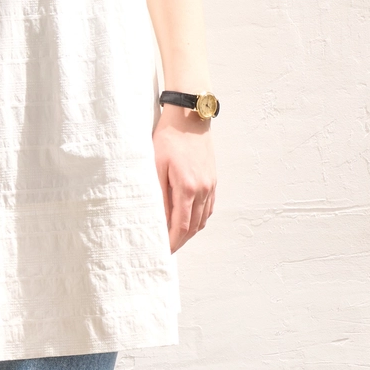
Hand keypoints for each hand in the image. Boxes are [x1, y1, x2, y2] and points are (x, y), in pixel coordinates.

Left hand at [152, 104, 216, 252]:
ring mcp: (210, 185)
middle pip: (194, 227)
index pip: (181, 226)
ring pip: (203, 219)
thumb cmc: (168, 138)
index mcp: (187, 188)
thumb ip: (159, 195)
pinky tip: (190, 219)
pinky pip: (208, 207)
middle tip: (168, 248)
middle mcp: (202, 190)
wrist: (189, 118)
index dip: (173, 242)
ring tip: (176, 237)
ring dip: (191, 231)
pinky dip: (200, 218)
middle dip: (181, 241)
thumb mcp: (156, 165)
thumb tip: (159, 219)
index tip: (164, 251)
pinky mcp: (212, 179)